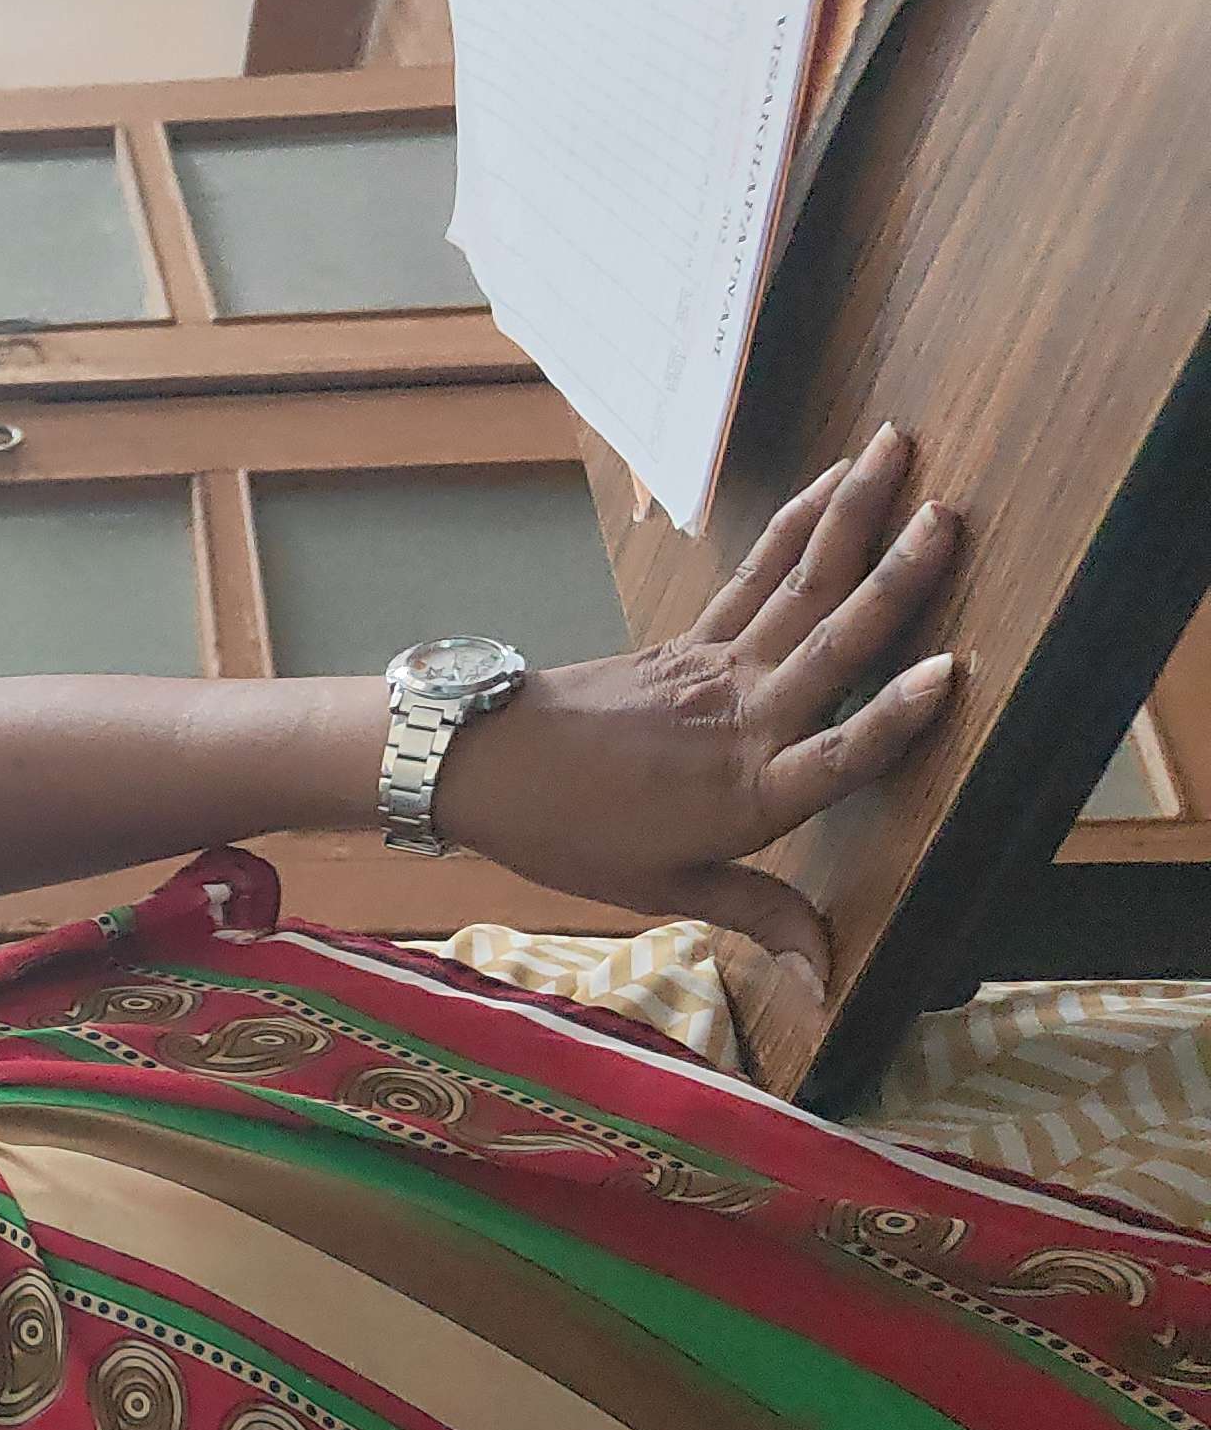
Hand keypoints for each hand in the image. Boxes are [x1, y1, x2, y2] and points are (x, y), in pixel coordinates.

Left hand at [430, 427, 960, 1000]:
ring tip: (904, 453)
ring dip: (853, 517)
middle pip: (831, 644)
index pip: (836, 757)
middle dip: (895, 580)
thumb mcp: (659, 891)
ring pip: (799, 586)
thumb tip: (827, 976)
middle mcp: (742, 723)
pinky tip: (834, 483)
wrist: (480, 766)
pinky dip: (796, 526)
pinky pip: (755, 576)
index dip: (893, 718)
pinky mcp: (690, 642)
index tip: (948, 670)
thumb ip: (757, 914)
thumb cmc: (570, 836)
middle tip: (949, 516)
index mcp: (744, 797)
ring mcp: (716, 671)